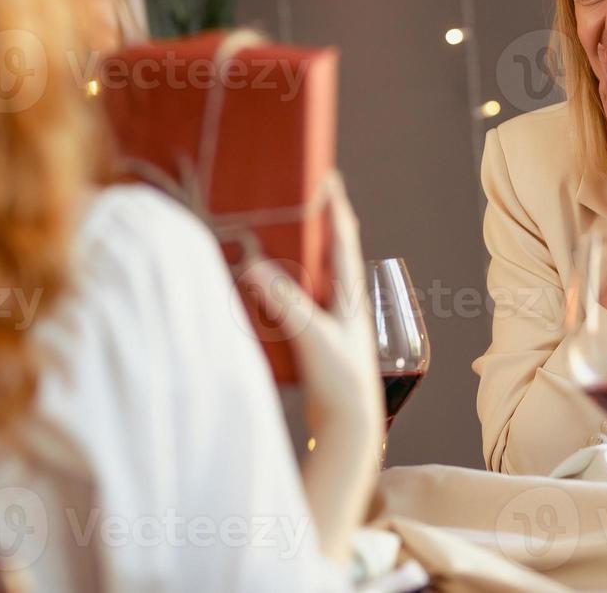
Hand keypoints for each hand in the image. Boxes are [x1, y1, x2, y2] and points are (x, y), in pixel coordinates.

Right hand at [242, 173, 380, 562]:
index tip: (328, 177)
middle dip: (316, 225)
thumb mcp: (312, 337)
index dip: (336, 207)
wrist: (349, 429)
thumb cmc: (340, 383)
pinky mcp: (318, 343)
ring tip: (277, 236)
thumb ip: (285, 302)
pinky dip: (285, 287)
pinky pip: (300, 302)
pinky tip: (265, 289)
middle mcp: (345, 305)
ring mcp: (333, 324)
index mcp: (350, 296)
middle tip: (296, 200)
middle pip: (331, 253)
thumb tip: (256, 267)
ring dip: (299, 256)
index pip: (344, 239)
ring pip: (315, 278)